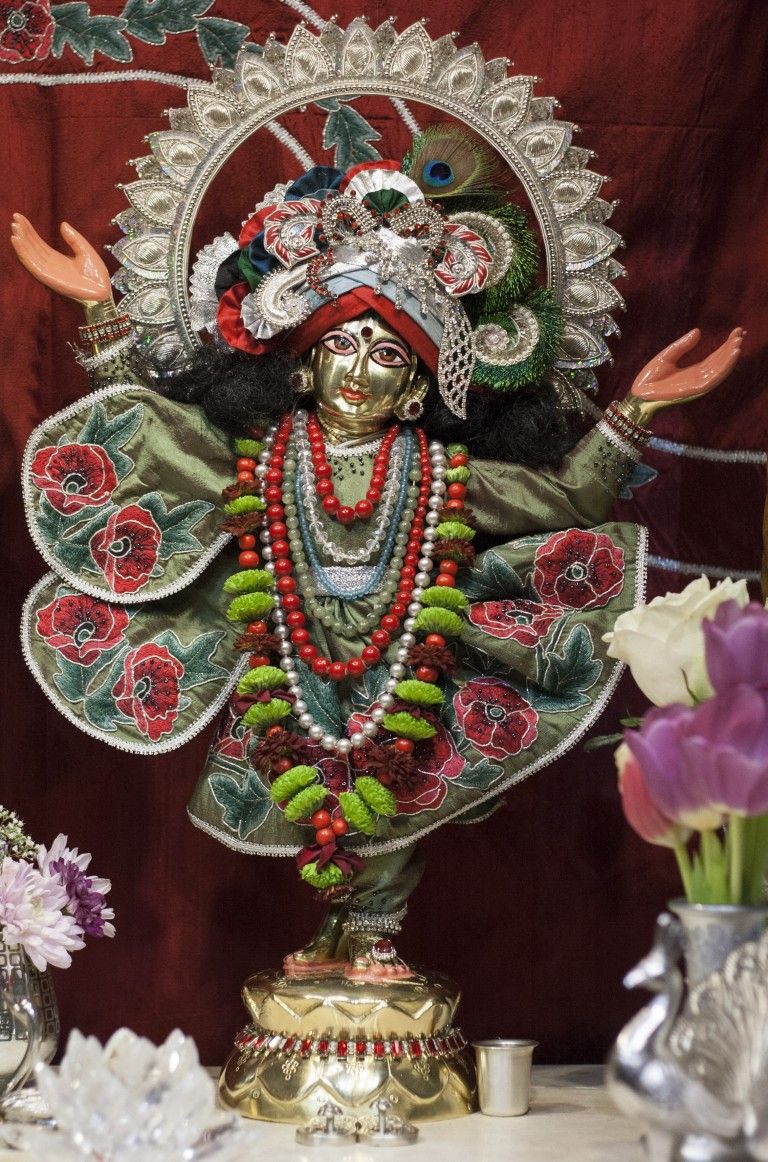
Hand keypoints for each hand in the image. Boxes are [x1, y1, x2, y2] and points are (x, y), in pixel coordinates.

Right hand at [10, 213, 111, 303]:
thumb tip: (63, 224)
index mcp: (57, 259)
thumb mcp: (85, 250)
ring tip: (14, 227)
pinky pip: (32, 264)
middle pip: (32, 247)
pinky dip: (23, 253)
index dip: (30, 231)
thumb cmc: (96, 274)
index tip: (20, 218)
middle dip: (23, 233)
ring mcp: (48, 272)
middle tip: (15, 218)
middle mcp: (50, 265)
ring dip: (21, 241)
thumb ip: (74, 238)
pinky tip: (17, 241)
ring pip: (29, 255)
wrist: (102, 290)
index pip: (39, 244)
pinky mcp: (48, 277)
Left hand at [630, 327, 744, 413]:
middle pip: (720, 362)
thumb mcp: (667, 355)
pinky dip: (724, 368)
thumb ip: (682, 345)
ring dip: (730, 358)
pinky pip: (713, 378)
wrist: (639, 393)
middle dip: (731, 349)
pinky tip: (731, 356)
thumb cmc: (650, 377)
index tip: (736, 331)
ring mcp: (698, 384)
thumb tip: (698, 331)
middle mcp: (699, 377)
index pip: (715, 357)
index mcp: (694, 370)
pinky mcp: (695, 389)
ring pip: (720, 370)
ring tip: (738, 344)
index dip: (726, 345)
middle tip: (741, 334)